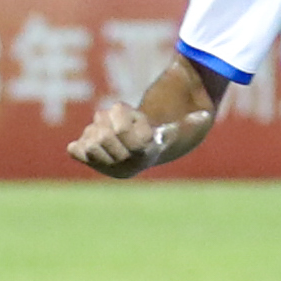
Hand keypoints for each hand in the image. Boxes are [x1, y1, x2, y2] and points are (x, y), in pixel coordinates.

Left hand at [67, 100, 208, 177]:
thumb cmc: (159, 135)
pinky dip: (82, 141)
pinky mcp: (87, 165)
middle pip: (105, 134)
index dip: (123, 115)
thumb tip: (204, 114)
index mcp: (143, 156)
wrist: (140, 154)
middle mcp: (123, 166)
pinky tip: (92, 138)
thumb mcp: (178, 127)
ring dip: (96, 126)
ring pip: (90, 137)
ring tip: (106, 127)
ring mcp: (103, 167)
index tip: (131, 114)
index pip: (120, 131)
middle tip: (115, 116)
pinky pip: (76, 150)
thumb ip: (191, 121)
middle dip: (108, 118)